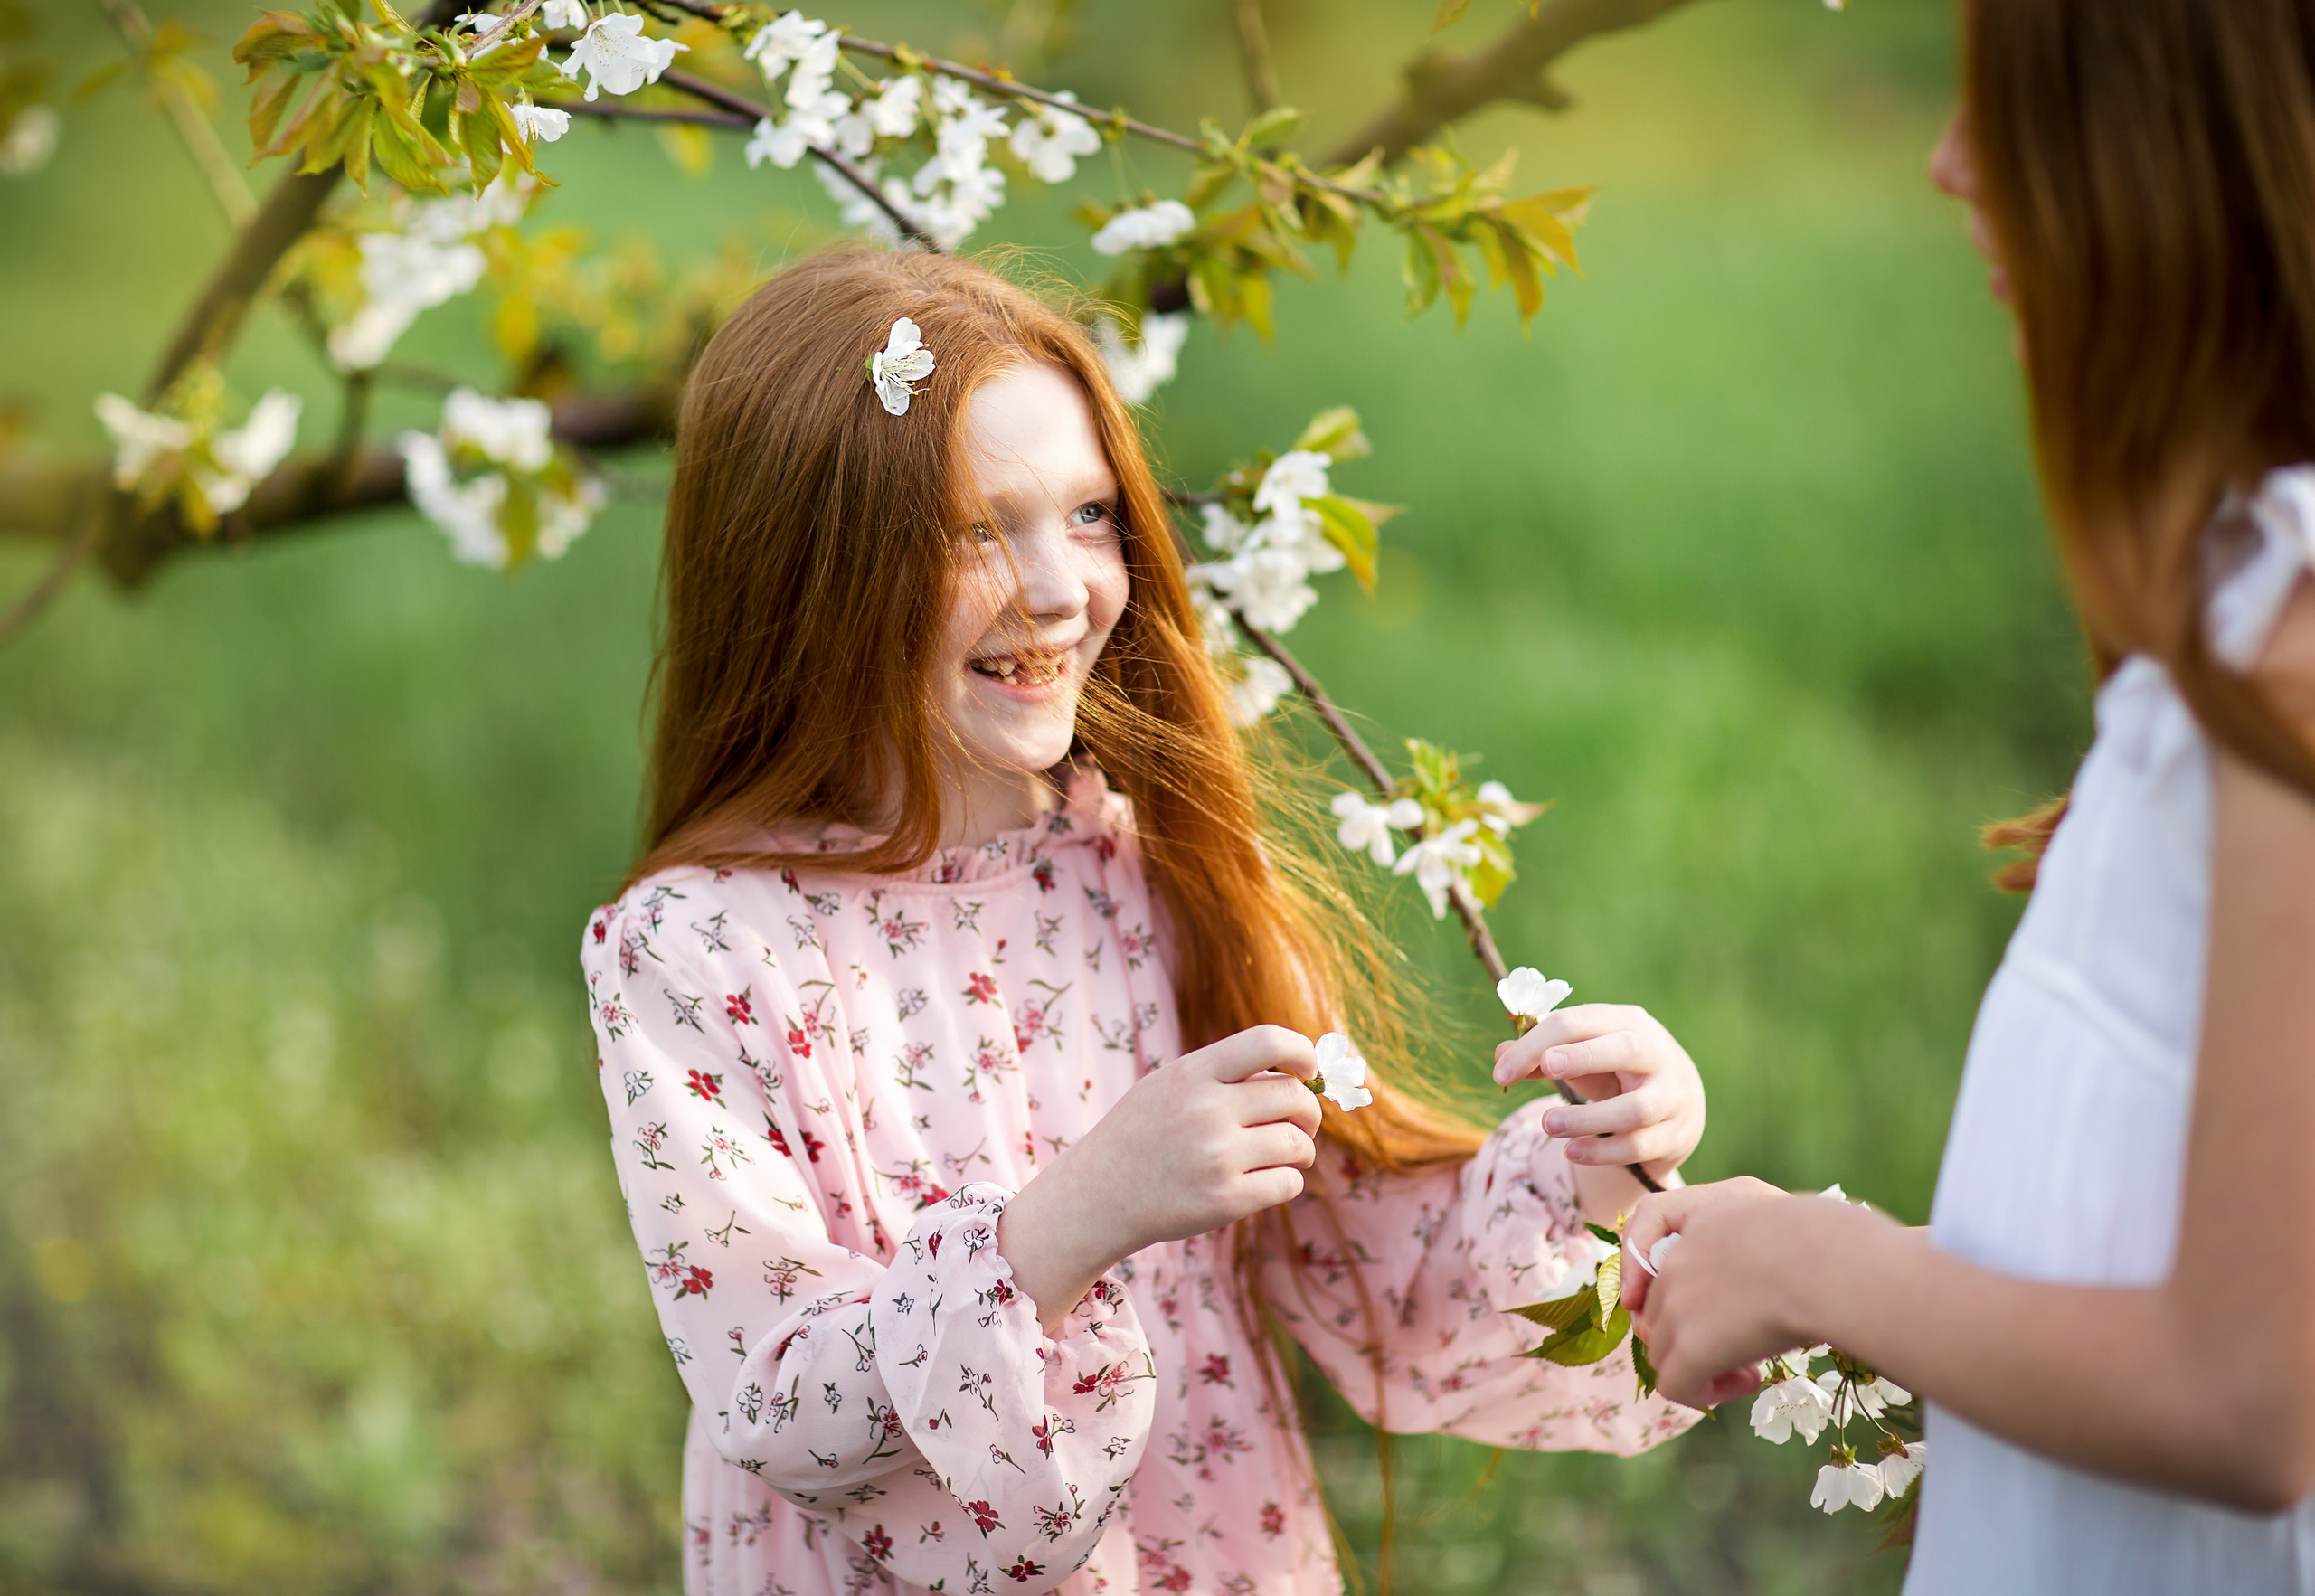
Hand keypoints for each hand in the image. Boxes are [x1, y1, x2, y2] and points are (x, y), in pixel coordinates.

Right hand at [997, 1025, 1319, 1330]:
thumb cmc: (1145, 1134)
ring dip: (1303, 1150)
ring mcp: (1216, 1158)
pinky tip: (1271, 1180)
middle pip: (1294, 1097)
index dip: (1303, 1052)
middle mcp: (1207, 1111)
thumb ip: (1227, 1072)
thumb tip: (1301, 1072)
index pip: (1269, 1041)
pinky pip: (1288, 1183)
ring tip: (1290, 1155)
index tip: (1308, 1071)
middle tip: (1303, 1124)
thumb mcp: (1171, 1084)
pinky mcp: (1224, 1201)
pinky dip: (1289, 1181)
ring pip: (1298, 1144)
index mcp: (1193, 1073)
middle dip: (1309, 1112)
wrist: (1098, 1195)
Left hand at [1492, 1003, 1704, 1183]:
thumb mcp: (1582, 1054)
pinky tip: (1572, 1152)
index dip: (1536, 1044)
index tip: (1501, 1074)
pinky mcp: (1674, 1133)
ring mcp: (1671, 1095)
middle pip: (1627, 1049)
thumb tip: (1500, 1055)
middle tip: (1547, 1068)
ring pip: (1636, 1108)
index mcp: (1627, 1022)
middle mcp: (1656, 1054)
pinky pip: (1640, 1146)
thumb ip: (1542, 1055)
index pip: (1579, 1022)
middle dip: (1585, 1056)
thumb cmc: (1617, 1067)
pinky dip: (1604, 1152)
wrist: (1679, 1098)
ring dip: (1588, 1118)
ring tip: (1548, 1125)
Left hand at [1619, 1177, 1862, 1408]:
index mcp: (1699, 1212)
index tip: (1700, 1307)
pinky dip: (1705, 1392)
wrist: (1832, 1265)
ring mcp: (1677, 1304)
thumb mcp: (1780, 1217)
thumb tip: (1749, 1275)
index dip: (1672, 1284)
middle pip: (1659, 1311)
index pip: (1656, 1243)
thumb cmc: (1827, 1242)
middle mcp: (1676, 1258)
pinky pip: (1675, 1385)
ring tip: (1751, 1365)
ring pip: (1664, 1351)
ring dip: (1701, 1365)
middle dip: (1694, 1334)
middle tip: (1742, 1344)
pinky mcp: (1690, 1346)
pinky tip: (1751, 1379)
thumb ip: (1745, 1233)